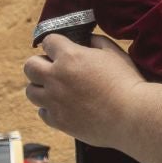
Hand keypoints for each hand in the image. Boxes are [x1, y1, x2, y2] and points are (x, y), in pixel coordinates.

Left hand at [23, 33, 142, 143]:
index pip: (48, 41)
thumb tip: (86, 41)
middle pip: (29, 66)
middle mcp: (56, 77)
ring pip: (30, 91)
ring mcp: (55, 101)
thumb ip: (96, 42)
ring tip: (55, 89)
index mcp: (70, 56)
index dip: (55, 44)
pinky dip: (49, 109)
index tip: (60, 49)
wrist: (132, 116)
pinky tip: (63, 106)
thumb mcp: (114, 53)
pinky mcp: (58, 121)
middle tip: (53, 69)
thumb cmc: (127, 83)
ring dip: (41, 87)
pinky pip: (42, 113)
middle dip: (39, 64)